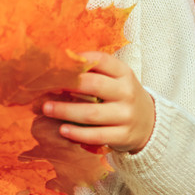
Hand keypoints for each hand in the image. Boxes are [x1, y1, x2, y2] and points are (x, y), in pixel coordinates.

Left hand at [41, 51, 155, 153]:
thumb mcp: (116, 79)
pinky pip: (97, 135)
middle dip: (67, 85)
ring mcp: (126, 115)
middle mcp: (127, 92)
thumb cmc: (121, 96)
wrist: (149, 124)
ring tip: (47, 109)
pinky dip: (78, 133)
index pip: (102, 60)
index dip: (80, 59)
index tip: (58, 62)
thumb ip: (94, 71)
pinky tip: (63, 130)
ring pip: (92, 113)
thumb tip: (61, 63)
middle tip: (45, 87)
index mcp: (124, 73)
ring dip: (66, 111)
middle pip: (94, 85)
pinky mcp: (123, 136)